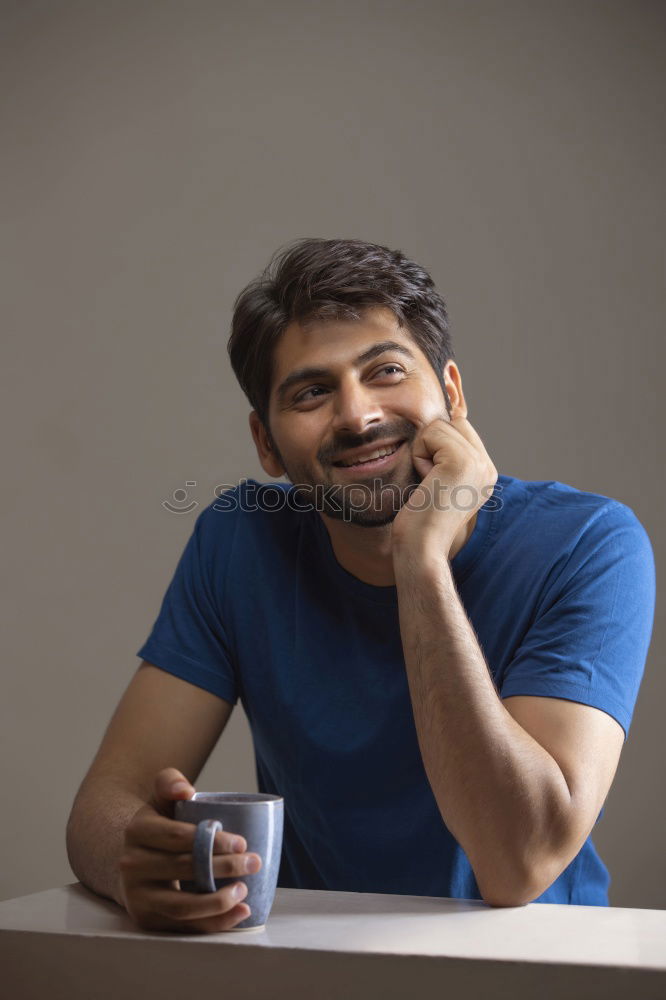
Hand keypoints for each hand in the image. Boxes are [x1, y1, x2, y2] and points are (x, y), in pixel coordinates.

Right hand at [117, 767, 261, 933]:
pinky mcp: (147, 919)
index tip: (242, 843)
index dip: (211, 840)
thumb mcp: (159, 799)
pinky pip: (183, 926)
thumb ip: (169, 782)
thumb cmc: (158, 826)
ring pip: (181, 905)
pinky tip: (239, 913)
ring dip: (218, 902)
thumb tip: (186, 790)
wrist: (132, 860)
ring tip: (244, 890)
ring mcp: (137, 896)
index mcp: (137, 830)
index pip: (176, 835)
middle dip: (224, 867)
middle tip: (254, 862)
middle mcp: (132, 865)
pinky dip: (213, 923)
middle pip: (183, 868)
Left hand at [391, 416, 497, 558]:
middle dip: (431, 446)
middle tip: (431, 481)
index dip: (438, 444)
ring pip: (441, 426)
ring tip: (429, 482)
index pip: (462, 428)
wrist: (422, 546)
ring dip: (424, 452)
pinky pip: (431, 433)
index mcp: (485, 472)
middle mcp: (488, 467)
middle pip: (454, 423)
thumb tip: (440, 422)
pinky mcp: (462, 462)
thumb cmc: (420, 519)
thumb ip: (446, 455)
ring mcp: (479, 464)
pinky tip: (426, 481)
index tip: (434, 478)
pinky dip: (419, 455)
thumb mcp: (440, 481)